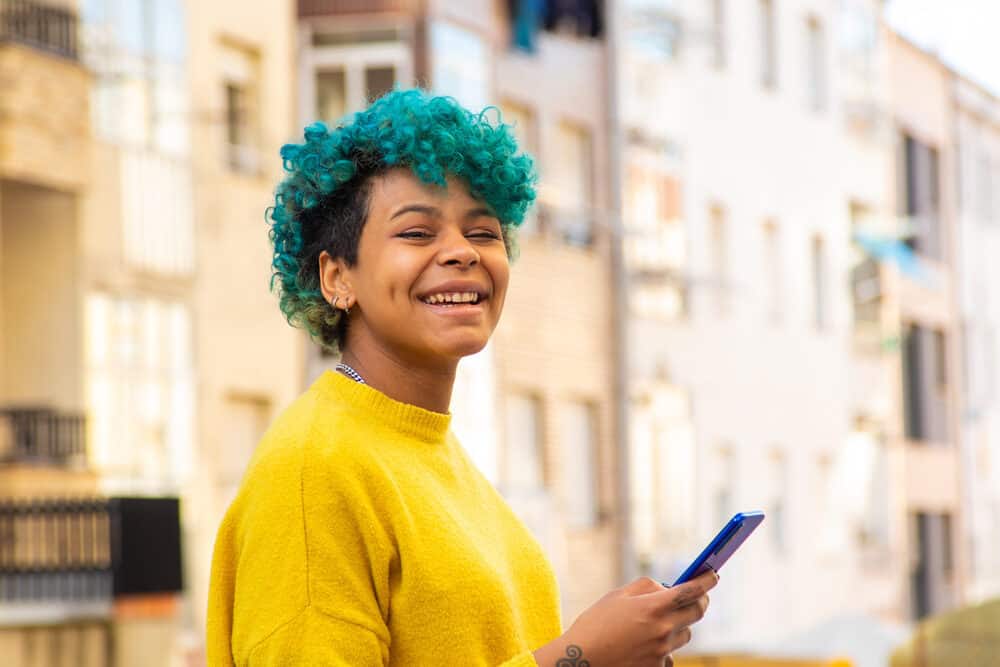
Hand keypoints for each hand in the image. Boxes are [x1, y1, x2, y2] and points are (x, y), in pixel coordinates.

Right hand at [532, 569, 717, 666]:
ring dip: (678, 625)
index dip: (706, 581)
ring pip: (685, 634)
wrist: (581, 660)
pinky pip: (671, 654)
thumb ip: (646, 588)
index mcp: (653, 607)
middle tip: (695, 596)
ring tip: (656, 623)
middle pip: (697, 613)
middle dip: (699, 602)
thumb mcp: (617, 596)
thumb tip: (666, 588)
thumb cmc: (596, 624)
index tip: (714, 574)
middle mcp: (662, 630)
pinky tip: (644, 645)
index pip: (691, 591)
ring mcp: (662, 652)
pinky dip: (664, 647)